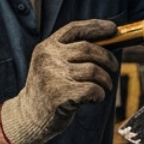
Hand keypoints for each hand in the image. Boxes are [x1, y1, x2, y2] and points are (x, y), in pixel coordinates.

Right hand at [0, 18, 119, 143]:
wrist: (29, 116)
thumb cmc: (49, 89)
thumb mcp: (52, 64)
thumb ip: (70, 52)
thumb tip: (107, 41)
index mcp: (46, 47)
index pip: (74, 29)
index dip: (96, 27)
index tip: (113, 29)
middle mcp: (48, 58)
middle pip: (88, 49)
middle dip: (107, 57)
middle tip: (114, 67)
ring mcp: (53, 76)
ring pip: (93, 70)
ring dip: (105, 79)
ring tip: (104, 86)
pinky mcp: (60, 95)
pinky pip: (92, 89)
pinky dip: (100, 94)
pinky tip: (95, 98)